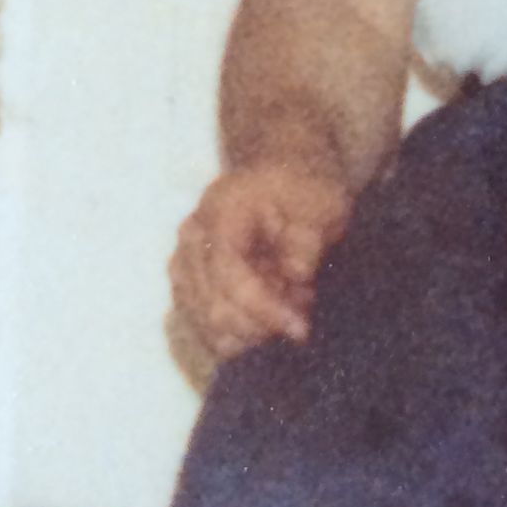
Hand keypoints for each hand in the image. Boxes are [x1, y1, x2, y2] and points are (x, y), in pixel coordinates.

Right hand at [168, 161, 352, 362]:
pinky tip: (272, 318)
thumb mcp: (321, 203)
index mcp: (221, 213)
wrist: (283, 173)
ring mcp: (185, 263)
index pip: (229, 277)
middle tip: (303, 317)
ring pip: (207, 325)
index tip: (300, 329)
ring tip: (290, 309)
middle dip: (262, 325)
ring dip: (253, 331)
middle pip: (212, 307)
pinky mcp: (189, 285)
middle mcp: (192, 240)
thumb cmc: (303, 189)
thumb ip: (307, 237)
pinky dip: (242, 332)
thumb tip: (296, 273)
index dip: (264, 310)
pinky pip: (207, 327)